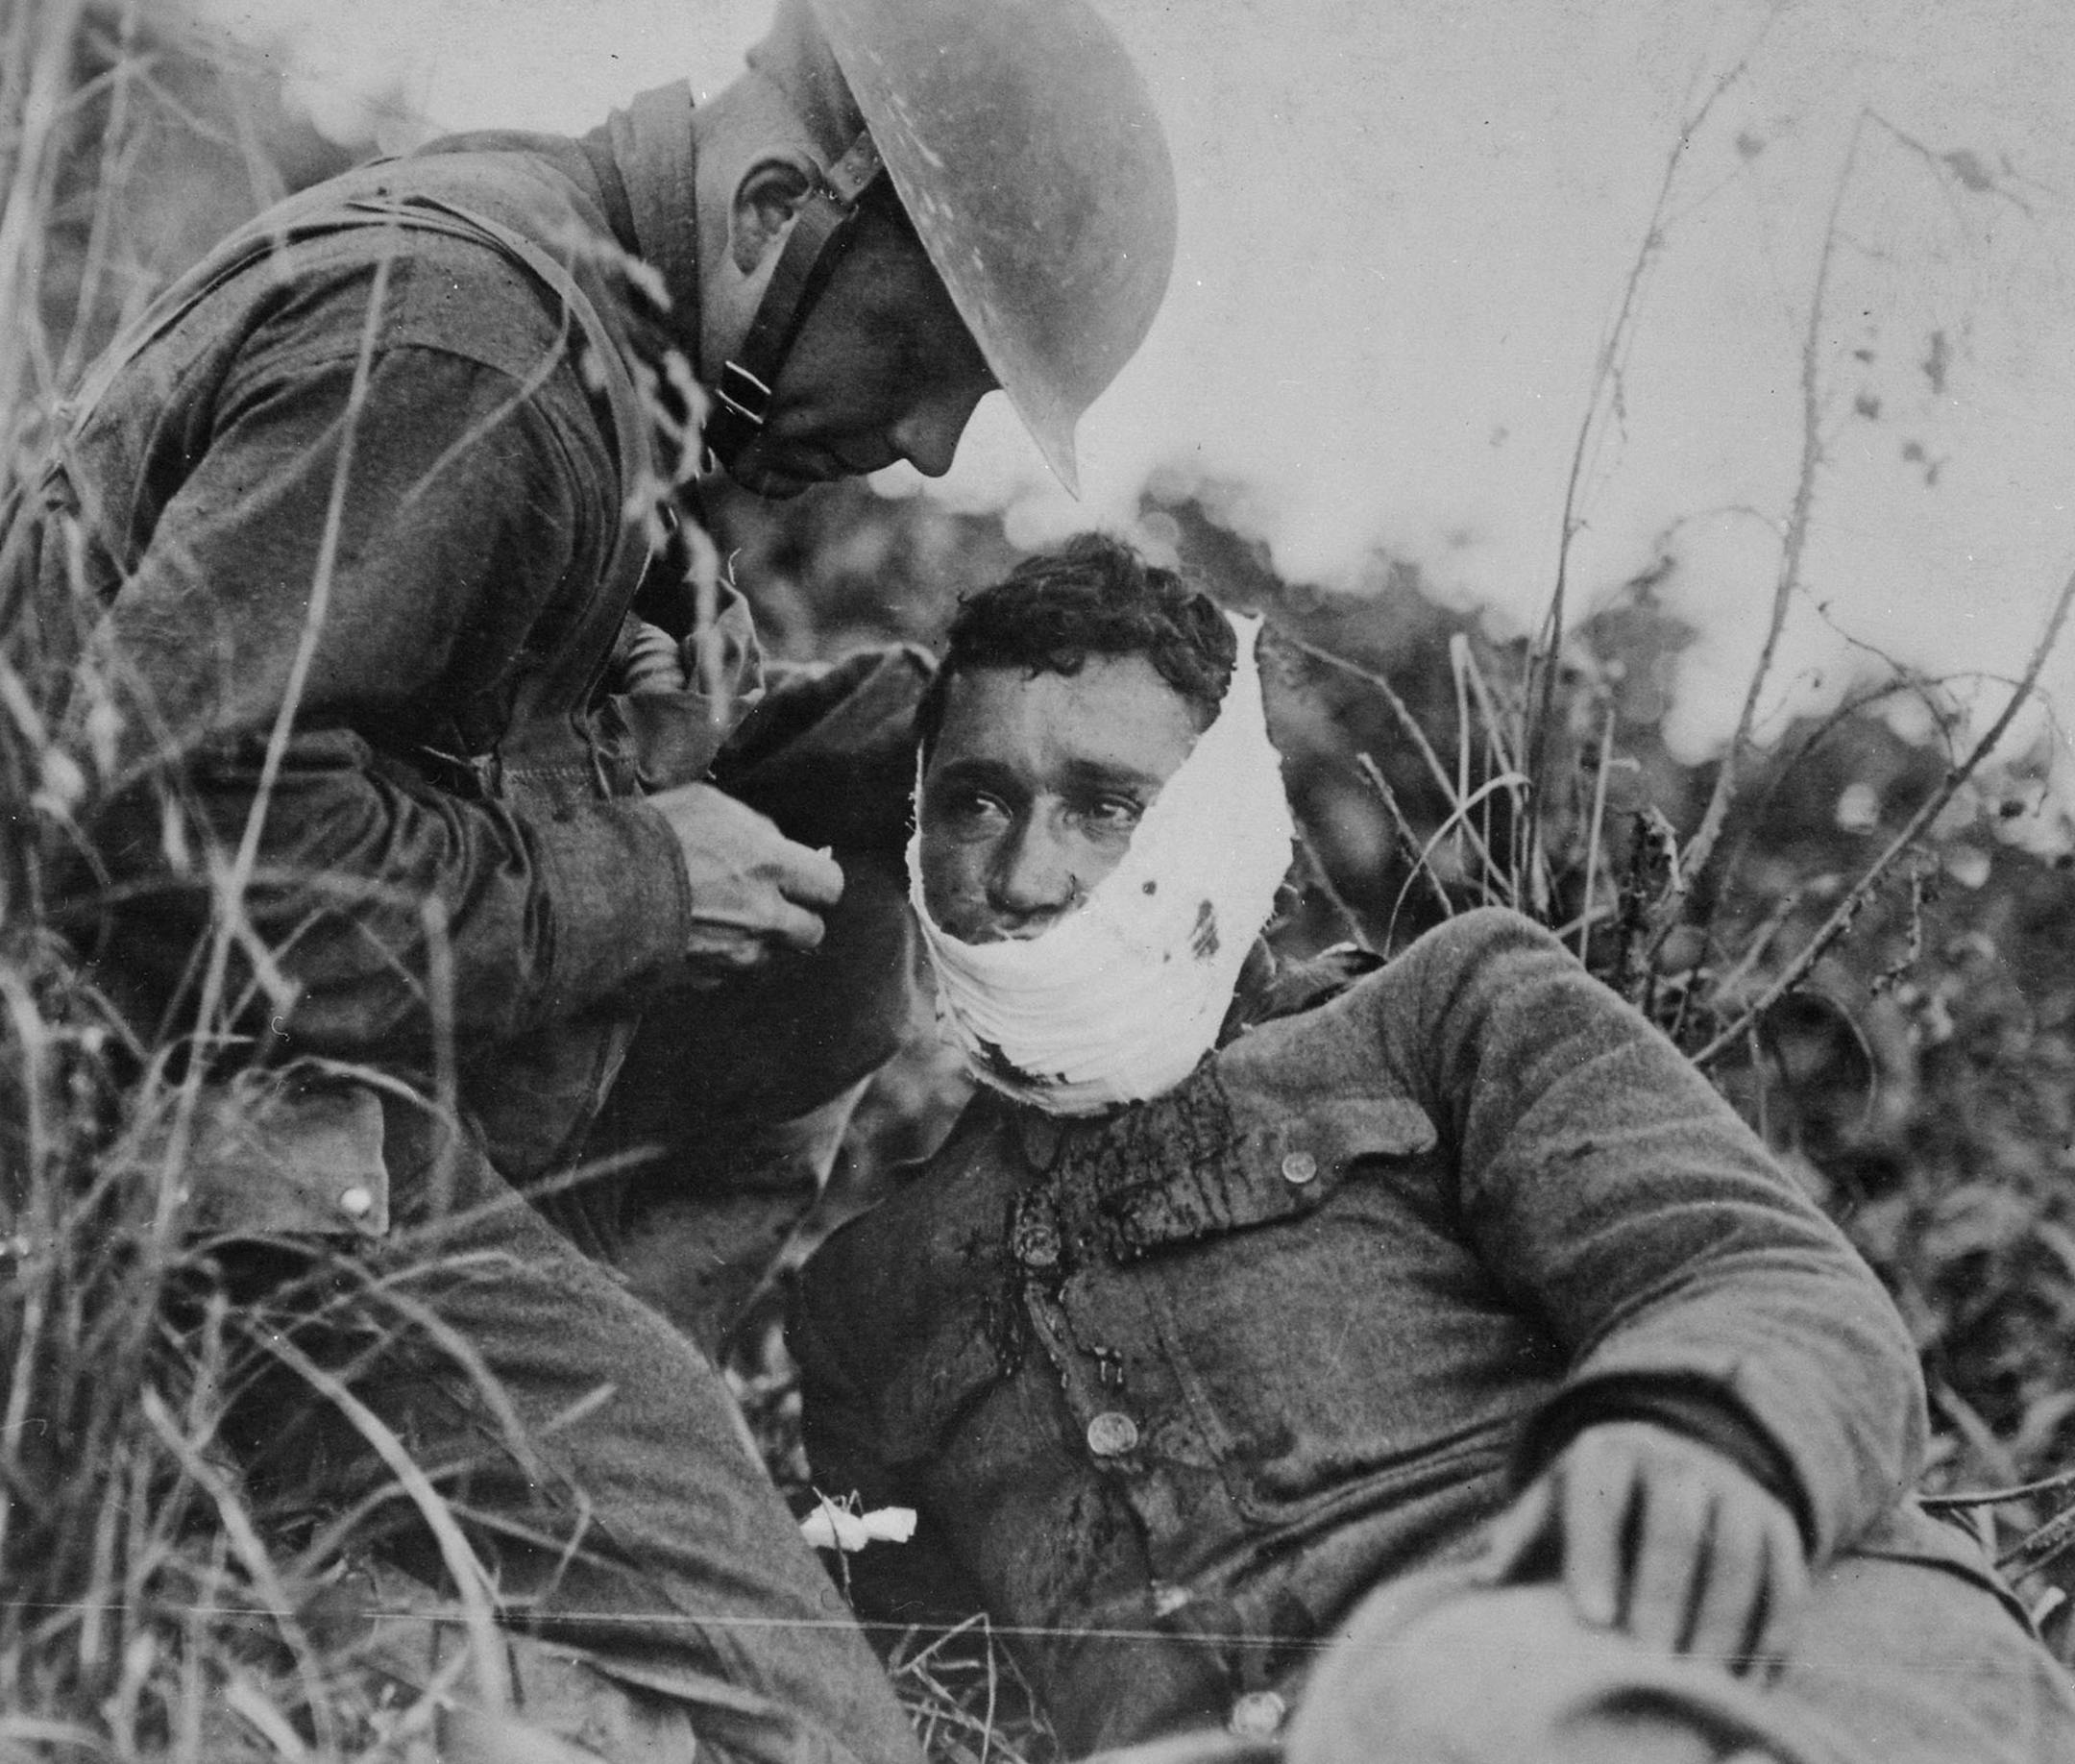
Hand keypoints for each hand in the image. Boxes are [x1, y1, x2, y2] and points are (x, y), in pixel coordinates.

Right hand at [643, 782, 843, 977]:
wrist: (598, 891)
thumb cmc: (651, 837)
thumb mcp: (708, 805)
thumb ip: (753, 826)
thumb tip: (773, 841)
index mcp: (770, 866)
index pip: (830, 884)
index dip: (817, 881)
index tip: (801, 877)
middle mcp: (763, 917)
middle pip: (812, 932)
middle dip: (797, 918)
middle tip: (770, 902)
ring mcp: (735, 955)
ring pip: (769, 955)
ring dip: (756, 939)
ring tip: (721, 917)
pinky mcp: (705, 980)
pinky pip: (728, 972)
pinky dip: (718, 958)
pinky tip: (692, 934)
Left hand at [1480, 1421, 1807, 1671]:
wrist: (1671, 1458)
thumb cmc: (1593, 1502)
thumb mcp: (1553, 1504)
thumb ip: (1519, 1539)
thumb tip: (1479, 1583)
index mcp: (1607, 1453)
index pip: (1599, 1499)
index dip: (1595, 1556)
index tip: (1591, 1618)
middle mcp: (1675, 1460)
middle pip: (1674, 1525)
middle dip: (1663, 1594)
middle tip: (1649, 1659)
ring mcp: (1732, 1487)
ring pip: (1736, 1553)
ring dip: (1721, 1619)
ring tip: (1698, 1680)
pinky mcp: (1777, 1521)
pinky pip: (1785, 1577)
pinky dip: (1773, 1632)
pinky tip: (1750, 1682)